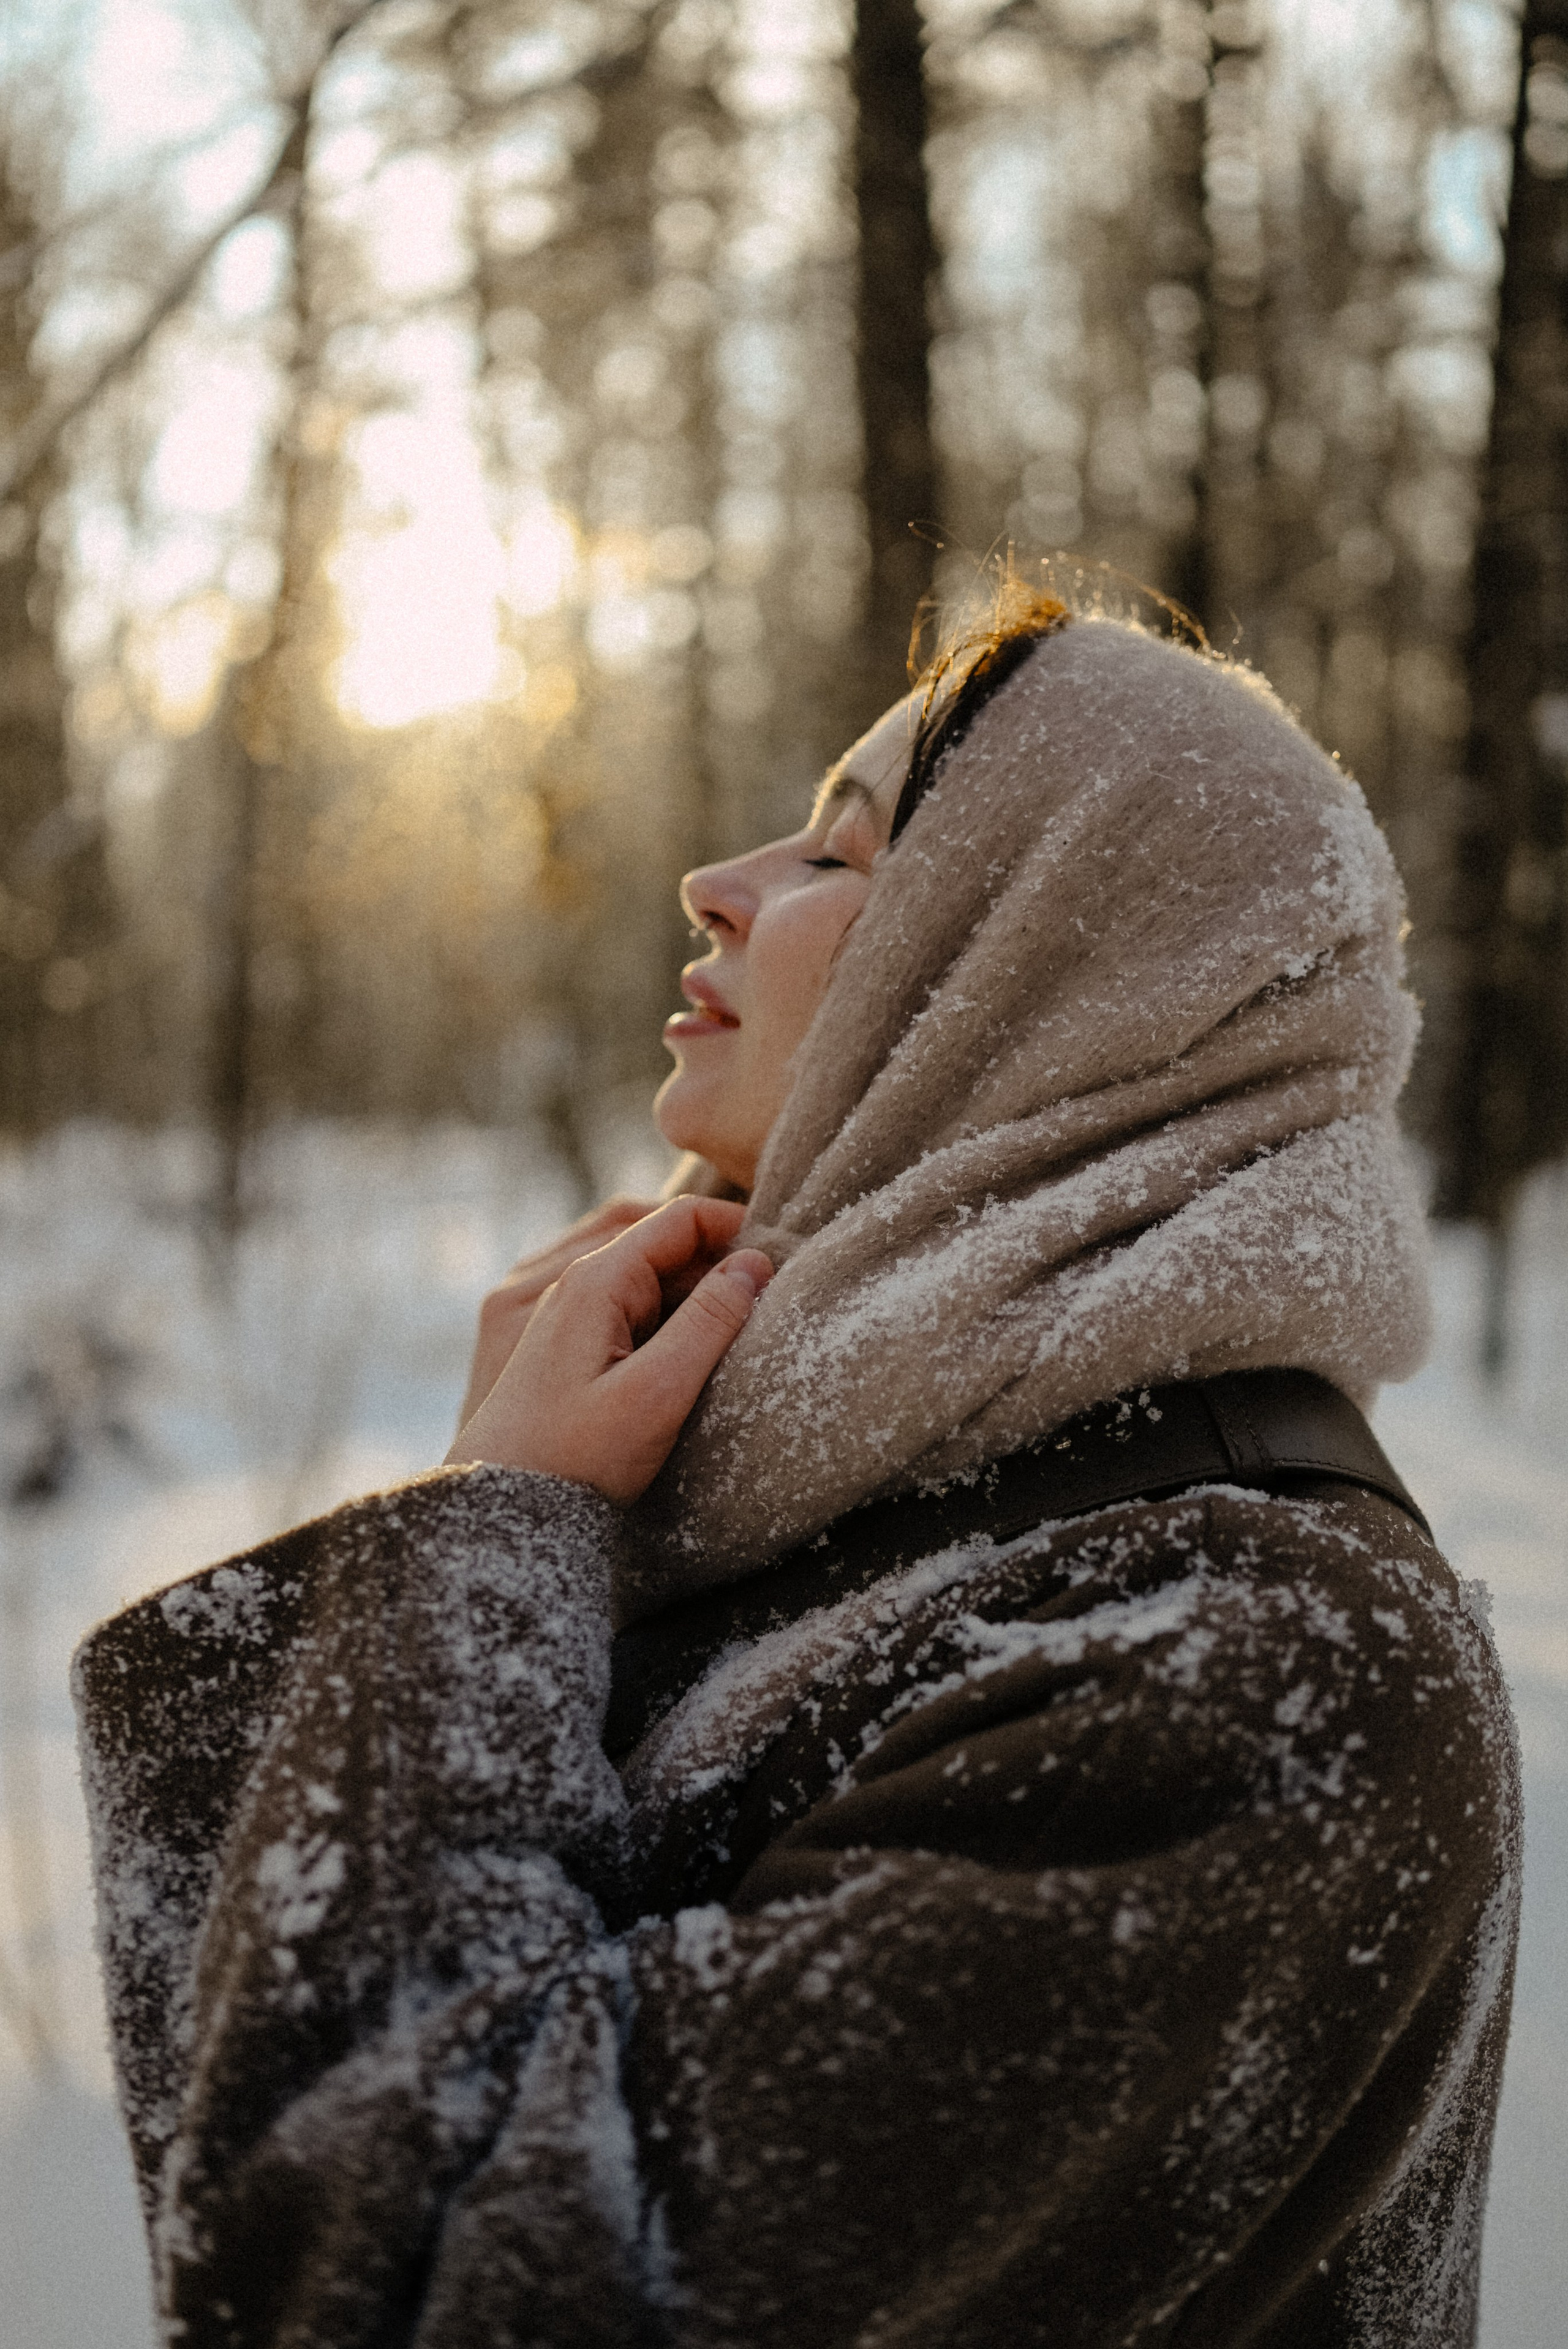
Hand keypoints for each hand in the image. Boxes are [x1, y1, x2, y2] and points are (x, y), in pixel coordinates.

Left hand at [444, 1199, 772, 1503]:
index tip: (784, 1261)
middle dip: (721, 1263)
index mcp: (596, 1281)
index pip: (680, 1219)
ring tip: (742, 1332)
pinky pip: (630, 1310)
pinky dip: (669, 1319)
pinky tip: (694, 1357)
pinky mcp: (569, 1347)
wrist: (503, 1512)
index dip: (738, 1229)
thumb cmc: (575, 1460)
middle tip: (774, 1303)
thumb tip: (753, 1266)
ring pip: (650, 1279)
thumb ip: (709, 1324)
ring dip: (697, 1293)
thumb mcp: (658, 1392)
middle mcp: (576, 1285)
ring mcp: (568, 1315)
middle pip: (665, 1244)